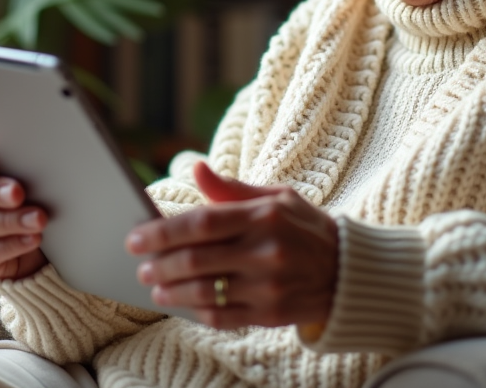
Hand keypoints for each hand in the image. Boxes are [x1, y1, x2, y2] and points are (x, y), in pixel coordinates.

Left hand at [127, 161, 337, 329]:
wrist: (349, 272)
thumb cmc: (305, 228)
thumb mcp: (277, 197)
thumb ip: (231, 189)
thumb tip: (196, 169)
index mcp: (263, 216)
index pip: (201, 223)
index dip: (162, 231)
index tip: (136, 237)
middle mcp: (265, 251)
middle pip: (195, 259)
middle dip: (159, 264)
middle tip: (141, 265)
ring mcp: (267, 286)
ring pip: (203, 292)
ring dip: (171, 291)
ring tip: (155, 287)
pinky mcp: (269, 315)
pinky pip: (222, 316)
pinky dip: (197, 311)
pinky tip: (184, 304)